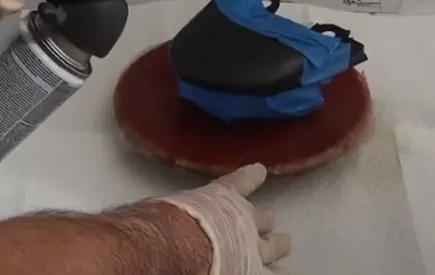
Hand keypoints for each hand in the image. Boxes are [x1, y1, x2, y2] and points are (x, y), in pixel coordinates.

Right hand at [159, 164, 291, 273]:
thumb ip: (172, 212)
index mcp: (222, 197)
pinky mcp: (257, 274)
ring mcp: (255, 249)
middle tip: (270, 221)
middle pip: (264, 218)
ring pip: (276, 246)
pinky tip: (282, 273)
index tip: (260, 171)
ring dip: (278, 246)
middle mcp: (244, 220)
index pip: (242, 182)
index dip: (251, 176)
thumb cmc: (166, 225)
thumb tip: (149, 217)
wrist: (180, 251)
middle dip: (266, 220)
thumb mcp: (166, 210)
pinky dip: (277, 274)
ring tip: (284, 245)